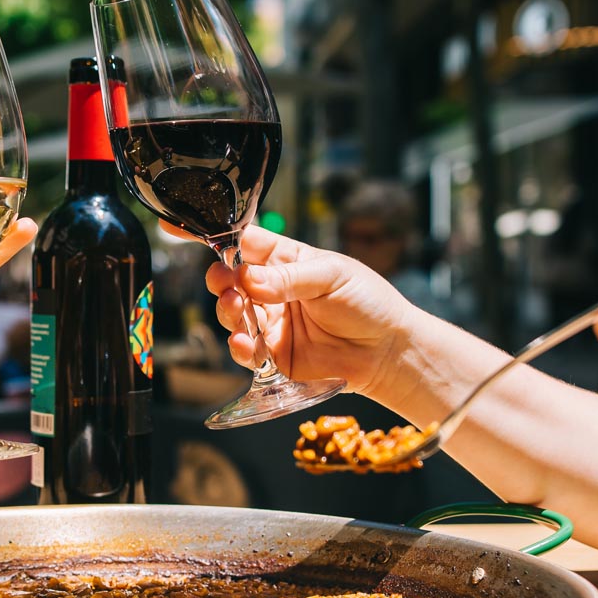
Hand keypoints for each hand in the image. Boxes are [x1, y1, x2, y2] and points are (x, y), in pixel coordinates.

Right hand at [202, 224, 417, 396]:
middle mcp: (274, 291)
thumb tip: (248, 278)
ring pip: (234, 315)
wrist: (388, 351)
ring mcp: (273, 323)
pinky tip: (245, 342)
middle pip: (232, 281)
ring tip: (235, 308)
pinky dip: (240, 347)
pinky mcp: (275, 355)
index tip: (209, 242)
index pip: (249, 245)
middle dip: (222, 280)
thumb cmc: (368, 303)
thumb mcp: (332, 276)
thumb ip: (288, 278)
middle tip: (225, 283)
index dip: (227, 243)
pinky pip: (247, 351)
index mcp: (288, 262)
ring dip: (228, 312)